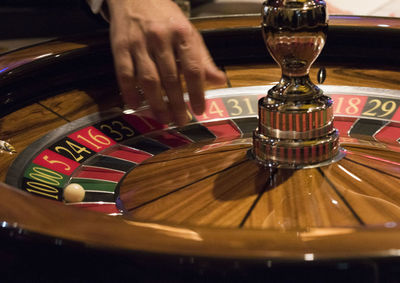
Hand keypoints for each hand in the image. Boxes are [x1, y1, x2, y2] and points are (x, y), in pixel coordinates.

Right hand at [106, 0, 225, 124]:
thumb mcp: (189, 33)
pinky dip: (130, 92)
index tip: (200, 110)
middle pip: (171, 78)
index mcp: (183, 34)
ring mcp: (139, 43)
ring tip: (164, 118)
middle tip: (181, 121)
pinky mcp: (120, 47)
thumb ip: (203, 59)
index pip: (193, 68)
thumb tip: (219, 81)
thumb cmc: (166, 18)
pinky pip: (125, 74)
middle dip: (177, 103)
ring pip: (149, 79)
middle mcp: (161, 38)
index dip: (198, 92)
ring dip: (156, 103)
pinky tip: (136, 106)